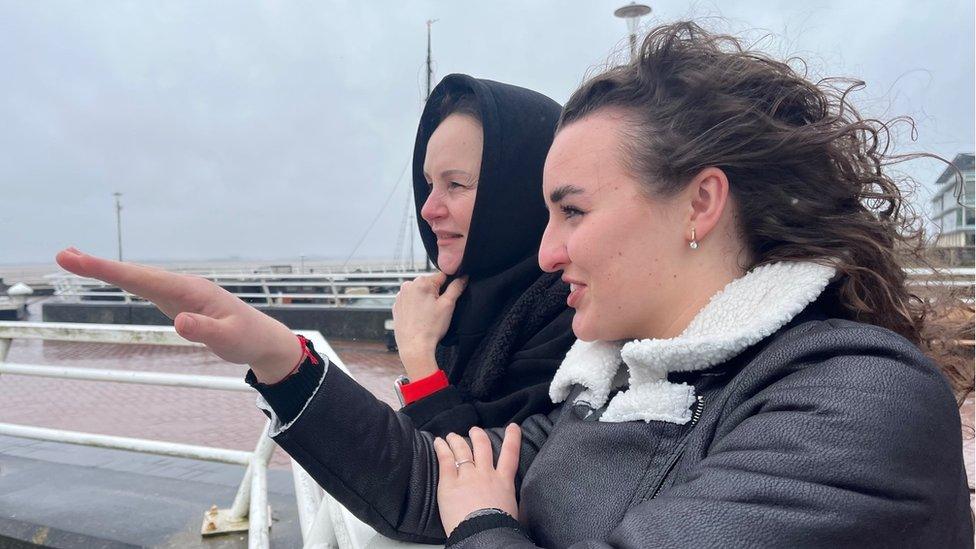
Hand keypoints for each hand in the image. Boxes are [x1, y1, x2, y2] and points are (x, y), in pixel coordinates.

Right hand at [54, 248, 301, 382]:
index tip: (80, 261)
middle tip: (63, 255)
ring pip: (139, 278)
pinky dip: (125, 280)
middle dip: (100, 265)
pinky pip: (147, 287)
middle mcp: (183, 286)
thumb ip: (205, 331)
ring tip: (74, 260)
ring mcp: (180, 293)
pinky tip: (109, 275)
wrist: (263, 339)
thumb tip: (179, 322)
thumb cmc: (247, 338)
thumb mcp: (229, 340)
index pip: (145, 279)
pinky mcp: (179, 302)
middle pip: (136, 274)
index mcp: (192, 291)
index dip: (110, 271)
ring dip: (108, 270)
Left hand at [392, 272, 466, 378]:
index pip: (442, 276)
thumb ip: (456, 288)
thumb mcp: (448, 305)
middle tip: (438, 310)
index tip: (448, 299)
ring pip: (420, 293)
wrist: (414, 347)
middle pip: (430, 284)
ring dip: (426, 300)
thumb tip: (463, 277)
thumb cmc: (430, 328)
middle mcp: (408, 286)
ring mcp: (400, 296)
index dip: (449, 287)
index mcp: (421, 282)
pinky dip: (416, 307)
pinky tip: (420, 318)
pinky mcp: (397, 307)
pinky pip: (411, 302)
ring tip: (428, 316)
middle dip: (436, 294)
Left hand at [433, 424, 520, 535]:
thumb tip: (506, 503)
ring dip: (457, 440)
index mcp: (503, 482)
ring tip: (452, 435)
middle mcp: (486, 474)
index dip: (512, 439)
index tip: (513, 427)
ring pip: (463, 450)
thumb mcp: (511, 510)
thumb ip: (506, 499)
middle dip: (479, 436)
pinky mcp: (450, 483)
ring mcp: (468, 476)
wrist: (485, 534)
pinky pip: (445, 460)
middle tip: (475, 430)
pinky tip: (438, 442)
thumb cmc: (499, 528)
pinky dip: (442, 448)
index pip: (511, 455)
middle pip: (483, 447)